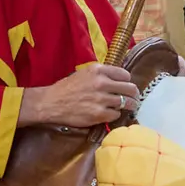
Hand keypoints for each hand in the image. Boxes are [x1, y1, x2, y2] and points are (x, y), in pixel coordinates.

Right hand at [20, 64, 138, 127]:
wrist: (51, 103)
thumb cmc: (66, 88)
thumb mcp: (84, 73)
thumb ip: (101, 74)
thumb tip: (118, 79)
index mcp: (98, 70)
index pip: (125, 74)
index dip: (127, 81)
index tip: (126, 86)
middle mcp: (102, 83)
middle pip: (130, 88)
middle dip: (133, 94)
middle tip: (133, 98)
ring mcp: (101, 99)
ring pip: (126, 103)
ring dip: (128, 106)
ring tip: (129, 107)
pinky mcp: (99, 114)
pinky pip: (116, 115)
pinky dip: (115, 115)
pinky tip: (110, 114)